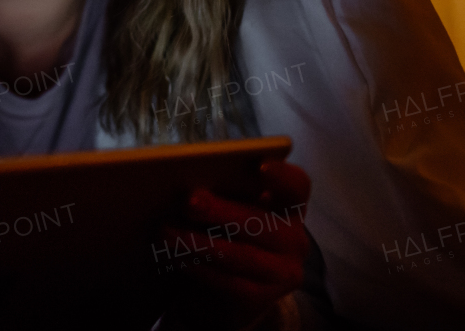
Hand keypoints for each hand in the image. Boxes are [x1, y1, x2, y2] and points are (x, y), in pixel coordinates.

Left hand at [157, 159, 310, 330]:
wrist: (230, 291)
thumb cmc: (227, 235)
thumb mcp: (232, 212)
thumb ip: (224, 195)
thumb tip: (188, 184)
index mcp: (289, 208)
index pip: (297, 187)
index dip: (282, 175)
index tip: (259, 166)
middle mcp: (294, 240)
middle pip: (260, 221)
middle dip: (221, 211)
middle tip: (188, 201)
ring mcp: (282, 272)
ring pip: (241, 255)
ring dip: (199, 242)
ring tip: (166, 232)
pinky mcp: (262, 298)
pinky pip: (229, 282)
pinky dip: (200, 268)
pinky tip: (176, 257)